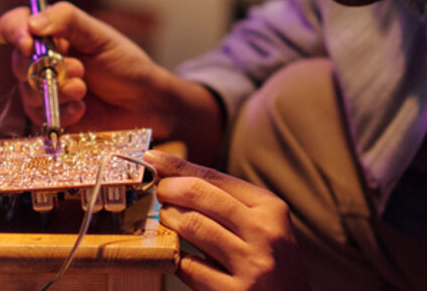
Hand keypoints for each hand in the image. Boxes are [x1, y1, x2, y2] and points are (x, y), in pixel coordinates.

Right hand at [0, 2, 174, 134]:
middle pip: (17, 61)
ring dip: (57, 90)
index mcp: (50, 34)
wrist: (144, 102)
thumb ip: (67, 20)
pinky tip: (82, 108)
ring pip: (27, 91)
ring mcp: (43, 89)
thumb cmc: (124, 64)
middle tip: (78, 69)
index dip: (14, 32)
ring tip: (83, 90)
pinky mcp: (49, 116)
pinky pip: (39, 116)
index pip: (14, 25)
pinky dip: (62, 112)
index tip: (29, 42)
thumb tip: (32, 22)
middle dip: (45, 67)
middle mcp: (40, 60)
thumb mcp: (99, 36)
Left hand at [146, 151, 308, 290]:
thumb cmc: (273, 265)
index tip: (154, 159)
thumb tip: (177, 175)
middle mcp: (264, 233)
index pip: (216, 178)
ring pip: (192, 226)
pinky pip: (188, 266)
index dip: (179, 166)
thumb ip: (229, 203)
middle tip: (159, 193)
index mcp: (272, 209)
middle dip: (169, 189)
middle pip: (200, 196)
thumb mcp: (265, 227)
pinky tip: (175, 254)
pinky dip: (175, 256)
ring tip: (166, 219)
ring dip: (168, 219)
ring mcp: (250, 265)